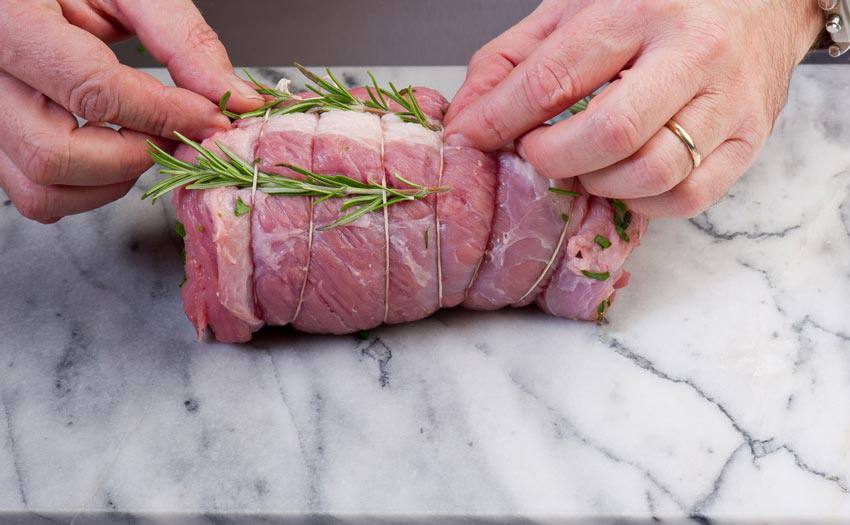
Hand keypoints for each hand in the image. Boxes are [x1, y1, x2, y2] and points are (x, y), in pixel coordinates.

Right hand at [0, 0, 263, 222]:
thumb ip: (180, 38)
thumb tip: (232, 95)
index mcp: (9, 21)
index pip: (92, 91)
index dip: (165, 114)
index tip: (212, 116)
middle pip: (55, 154)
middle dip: (134, 155)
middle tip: (176, 131)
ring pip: (41, 188)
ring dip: (110, 180)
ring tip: (145, 139)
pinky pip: (35, 192)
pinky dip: (87, 188)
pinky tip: (115, 150)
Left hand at [445, 0, 821, 216]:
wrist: (760, 1)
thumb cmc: (656, 6)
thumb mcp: (575, 11)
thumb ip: (513, 61)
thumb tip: (466, 119)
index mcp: (637, 10)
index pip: (554, 78)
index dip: (500, 120)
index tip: (470, 140)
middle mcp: (691, 53)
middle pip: (609, 134)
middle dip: (553, 159)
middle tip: (536, 154)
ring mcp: (727, 100)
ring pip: (652, 173)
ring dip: (599, 185)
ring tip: (585, 166)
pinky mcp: (751, 139)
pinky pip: (688, 197)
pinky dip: (644, 202)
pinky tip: (627, 179)